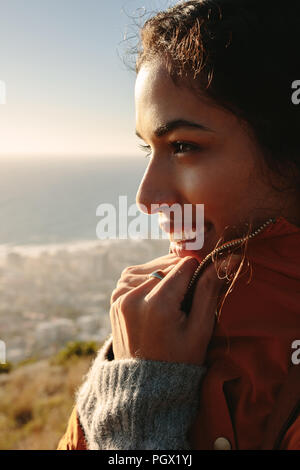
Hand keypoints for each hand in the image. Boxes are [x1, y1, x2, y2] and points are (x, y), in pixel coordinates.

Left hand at [109, 254, 240, 365]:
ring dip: (163, 275)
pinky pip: (133, 277)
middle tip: (187, 299)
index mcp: (157, 304)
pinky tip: (156, 297)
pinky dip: (147, 280)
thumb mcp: (200, 329)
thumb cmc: (180, 360)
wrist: (146, 386)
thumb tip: (228, 258)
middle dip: (180, 274)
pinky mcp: (114, 300)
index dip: (199, 273)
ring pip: (149, 267)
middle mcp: (133, 297)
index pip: (184, 265)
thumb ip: (210, 290)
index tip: (202, 289)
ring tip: (172, 298)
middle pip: (166, 264)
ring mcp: (120, 298)